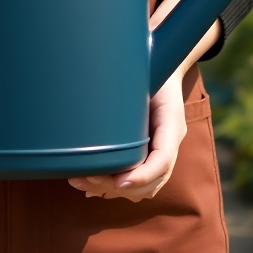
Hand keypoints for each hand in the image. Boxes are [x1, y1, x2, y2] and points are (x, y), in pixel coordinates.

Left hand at [68, 0, 221, 201]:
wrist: (161, 62)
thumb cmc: (149, 63)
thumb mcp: (142, 67)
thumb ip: (127, 77)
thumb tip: (99, 65)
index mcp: (171, 120)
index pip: (164, 158)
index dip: (144, 174)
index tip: (120, 180)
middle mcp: (169, 140)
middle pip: (152, 180)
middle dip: (119, 186)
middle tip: (85, 179)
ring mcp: (160, 149)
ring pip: (144, 186)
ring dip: (113, 190)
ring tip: (81, 182)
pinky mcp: (147, 152)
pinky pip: (137, 181)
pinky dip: (115, 188)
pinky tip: (90, 188)